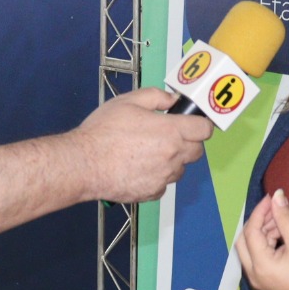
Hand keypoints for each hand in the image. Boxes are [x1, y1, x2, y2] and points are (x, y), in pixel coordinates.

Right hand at [72, 88, 212, 202]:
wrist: (84, 164)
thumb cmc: (103, 132)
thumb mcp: (128, 101)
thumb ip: (156, 97)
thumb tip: (172, 100)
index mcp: (170, 131)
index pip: (204, 130)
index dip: (201, 125)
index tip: (193, 123)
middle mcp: (172, 156)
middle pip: (197, 151)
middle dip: (188, 142)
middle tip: (168, 136)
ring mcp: (163, 177)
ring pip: (180, 169)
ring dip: (172, 160)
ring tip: (148, 152)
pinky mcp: (152, 192)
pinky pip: (164, 184)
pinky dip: (157, 177)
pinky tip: (138, 167)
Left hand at [233, 190, 288, 289]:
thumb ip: (285, 217)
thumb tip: (277, 195)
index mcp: (260, 265)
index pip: (251, 231)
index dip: (260, 212)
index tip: (271, 197)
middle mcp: (252, 275)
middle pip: (243, 241)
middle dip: (257, 223)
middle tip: (274, 210)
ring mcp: (257, 281)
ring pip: (250, 249)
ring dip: (262, 233)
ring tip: (281, 223)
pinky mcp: (264, 283)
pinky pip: (257, 258)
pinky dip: (265, 245)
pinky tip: (281, 237)